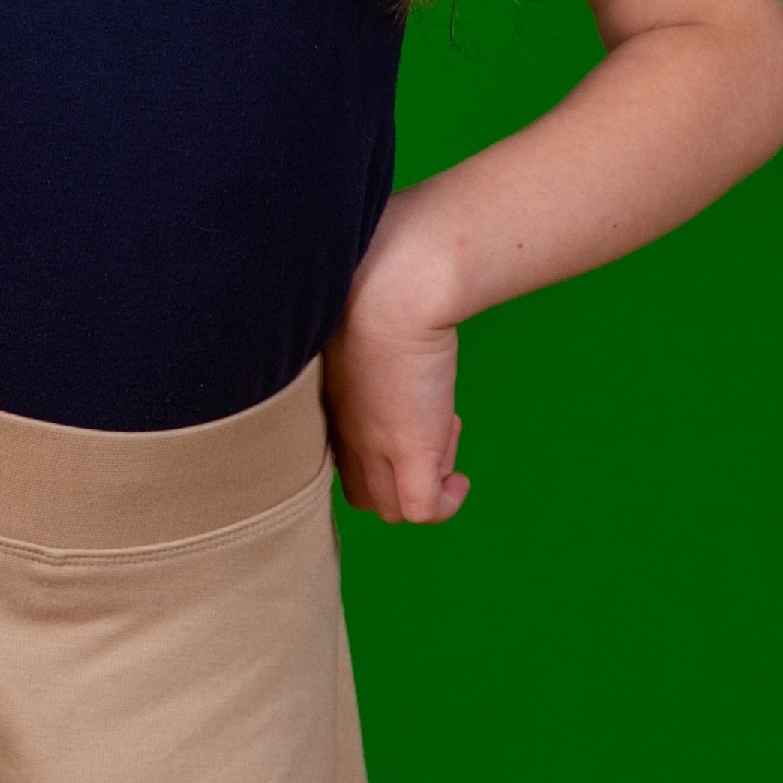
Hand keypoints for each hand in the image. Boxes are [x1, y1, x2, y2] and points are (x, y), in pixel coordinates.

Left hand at [323, 213, 470, 524]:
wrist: (391, 281)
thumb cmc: (371, 272)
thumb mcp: (348, 295)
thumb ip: (350, 305)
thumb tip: (358, 271)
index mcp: (325, 398)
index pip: (336, 454)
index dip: (373, 445)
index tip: (404, 407)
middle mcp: (345, 429)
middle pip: (361, 490)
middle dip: (398, 470)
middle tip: (433, 424)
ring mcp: (375, 444)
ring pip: (392, 505)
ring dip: (425, 480)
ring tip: (446, 433)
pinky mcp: (411, 450)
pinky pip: (423, 511)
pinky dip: (444, 502)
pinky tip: (457, 477)